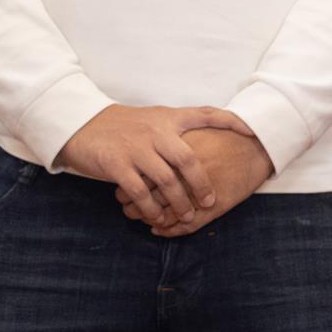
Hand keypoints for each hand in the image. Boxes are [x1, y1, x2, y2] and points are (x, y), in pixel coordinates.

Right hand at [56, 104, 257, 228]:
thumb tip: (204, 144)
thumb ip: (173, 129)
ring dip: (179, 203)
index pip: (204, 114)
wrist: (79, 124)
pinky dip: (152, 209)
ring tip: (185, 215)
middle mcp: (153, 131)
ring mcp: (135, 148)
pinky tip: (156, 217)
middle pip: (188, 159)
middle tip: (209, 201)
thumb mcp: (149, 119)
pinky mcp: (116, 164)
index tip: (251, 131)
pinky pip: (141, 192)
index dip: (230, 122)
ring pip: (167, 181)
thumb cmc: (119, 126)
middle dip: (202, 184)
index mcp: (165, 118)